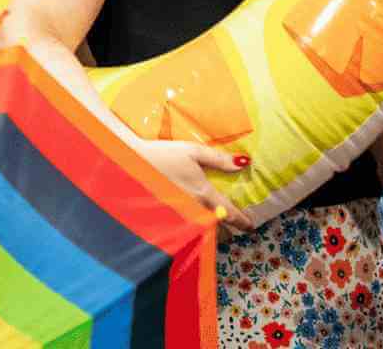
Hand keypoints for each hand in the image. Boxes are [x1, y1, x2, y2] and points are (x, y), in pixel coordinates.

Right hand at [131, 138, 253, 232]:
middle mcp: (195, 210)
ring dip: (212, 231)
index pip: (230, 213)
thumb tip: (244, 164)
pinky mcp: (167, 219)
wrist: (130, 165)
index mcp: (204, 194)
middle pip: (218, 226)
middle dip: (228, 230)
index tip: (251, 227)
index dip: (243, 222)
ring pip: (202, 230)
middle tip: (236, 228)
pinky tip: (193, 226)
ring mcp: (180, 217)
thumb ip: (219, 159)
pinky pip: (186, 230)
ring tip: (217, 228)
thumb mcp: (193, 152)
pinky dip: (193, 230)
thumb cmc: (163, 155)